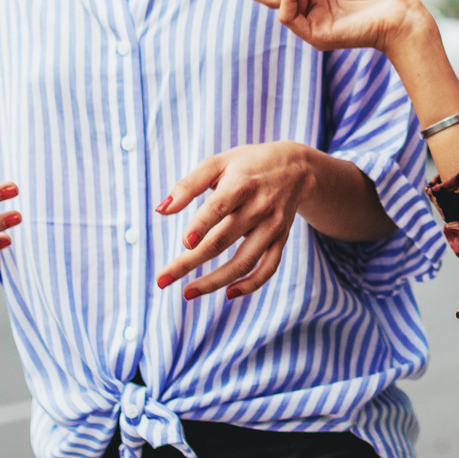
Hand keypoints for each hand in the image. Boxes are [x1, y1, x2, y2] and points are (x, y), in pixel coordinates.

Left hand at [154, 140, 316, 299]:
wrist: (297, 168)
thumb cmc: (248, 165)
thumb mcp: (218, 163)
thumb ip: (188, 185)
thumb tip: (161, 210)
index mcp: (241, 184)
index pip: (219, 208)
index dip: (202, 225)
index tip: (185, 243)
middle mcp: (259, 207)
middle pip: (222, 240)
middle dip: (190, 262)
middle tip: (162, 279)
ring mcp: (272, 227)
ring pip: (244, 261)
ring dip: (215, 281)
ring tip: (187, 293)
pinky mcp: (281, 240)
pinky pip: (268, 268)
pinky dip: (251, 284)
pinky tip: (228, 294)